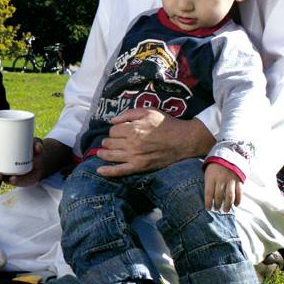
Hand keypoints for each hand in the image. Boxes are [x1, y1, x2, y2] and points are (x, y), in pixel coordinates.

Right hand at [0, 136, 69, 185]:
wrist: (40, 165)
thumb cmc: (33, 150)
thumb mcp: (35, 144)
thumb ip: (37, 144)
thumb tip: (37, 148)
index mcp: (0, 146)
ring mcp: (2, 169)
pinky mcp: (10, 179)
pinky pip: (8, 180)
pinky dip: (11, 180)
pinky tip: (13, 179)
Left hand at [94, 109, 212, 177]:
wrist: (183, 140)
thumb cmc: (166, 123)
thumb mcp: (148, 111)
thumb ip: (128, 114)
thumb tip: (112, 121)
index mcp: (133, 129)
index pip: (113, 131)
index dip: (114, 130)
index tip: (118, 130)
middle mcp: (131, 144)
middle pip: (110, 143)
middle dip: (108, 141)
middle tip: (109, 141)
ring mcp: (135, 157)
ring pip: (111, 156)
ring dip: (103, 153)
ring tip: (100, 152)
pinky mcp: (140, 167)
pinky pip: (120, 171)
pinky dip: (108, 171)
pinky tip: (99, 171)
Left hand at [204, 164, 241, 211]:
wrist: (228, 154)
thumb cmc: (215, 166)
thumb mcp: (208, 172)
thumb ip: (209, 184)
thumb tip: (209, 198)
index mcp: (211, 177)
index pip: (209, 193)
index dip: (208, 203)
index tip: (208, 209)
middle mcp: (221, 179)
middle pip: (219, 196)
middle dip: (217, 205)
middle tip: (217, 209)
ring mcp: (231, 180)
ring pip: (229, 196)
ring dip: (227, 205)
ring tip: (225, 210)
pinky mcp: (239, 180)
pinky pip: (239, 192)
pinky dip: (238, 200)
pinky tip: (236, 205)